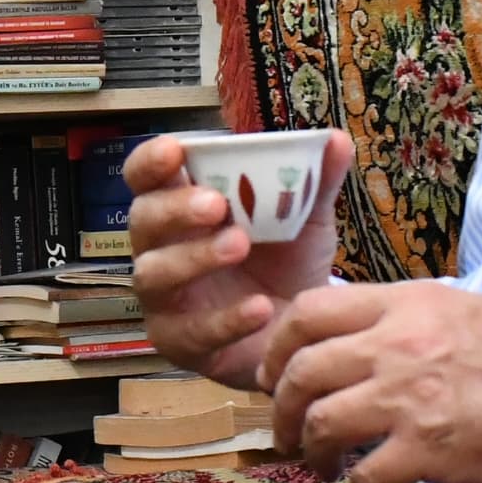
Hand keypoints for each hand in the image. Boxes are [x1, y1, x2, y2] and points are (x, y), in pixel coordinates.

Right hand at [123, 127, 352, 388]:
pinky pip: (191, 332)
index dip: (151, 162)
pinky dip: (225, 319)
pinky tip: (260, 307)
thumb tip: (337, 139)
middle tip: (216, 204)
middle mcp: (160, 248)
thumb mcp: (304, 221)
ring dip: (194, 257)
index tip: (175, 150)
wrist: (303, 331)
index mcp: (180, 207)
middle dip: (175, 209)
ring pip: (155, 274)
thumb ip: (315, 182)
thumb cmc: (286, 264)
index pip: (144, 177)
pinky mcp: (179, 342)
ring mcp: (164, 298)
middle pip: (144, 220)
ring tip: (239, 245)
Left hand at [259, 280, 481, 482]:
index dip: (277, 344)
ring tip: (323, 464)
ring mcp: (411, 397)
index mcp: (410, 304)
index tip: (275, 373)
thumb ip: (413, 322)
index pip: (309, 309)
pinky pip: (365, 476)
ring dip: (312, 450)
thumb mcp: (469, 311)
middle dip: (283, 408)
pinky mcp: (430, 450)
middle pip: (302, 370)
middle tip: (288, 430)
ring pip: (322, 423)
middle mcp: (400, 344)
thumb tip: (369, 341)